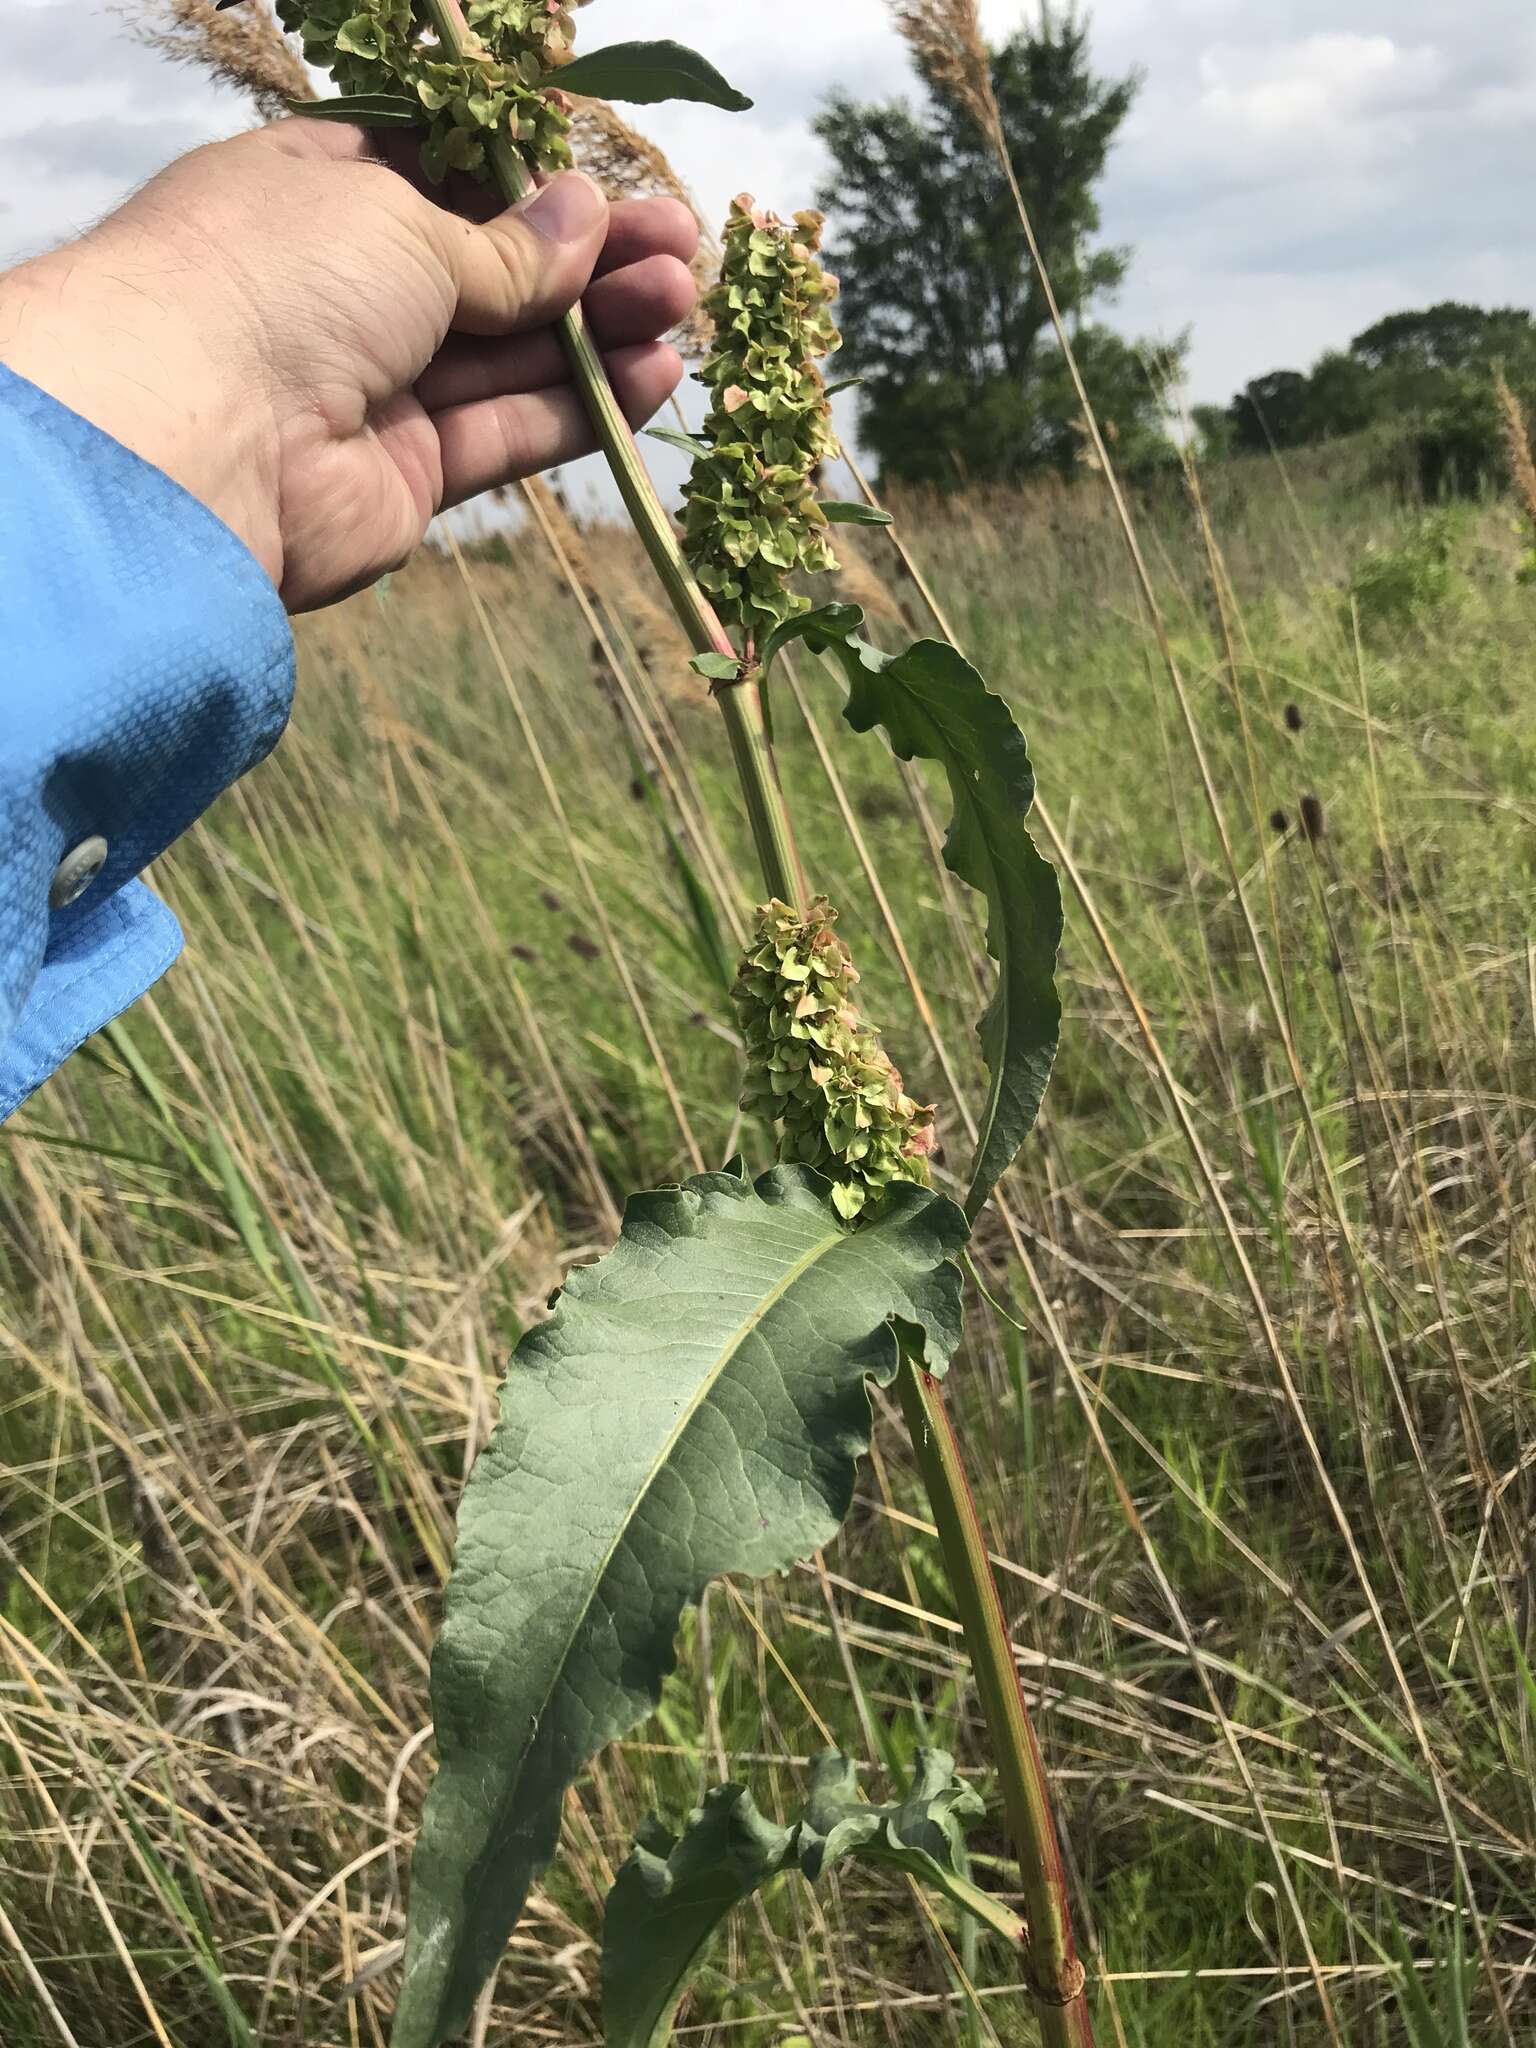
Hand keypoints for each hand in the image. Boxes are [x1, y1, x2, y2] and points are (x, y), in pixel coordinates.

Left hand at [0, 121, 696, 611]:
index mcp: (318, 196)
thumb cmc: (279, 278)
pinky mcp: (404, 477)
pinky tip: (651, 378)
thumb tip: (583, 219)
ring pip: (507, 356)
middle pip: (491, 274)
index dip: (532, 187)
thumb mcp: (405, 223)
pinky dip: (577, 409)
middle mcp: (343, 292)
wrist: (198, 438)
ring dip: (599, 332)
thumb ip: (506, 243)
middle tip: (683, 252)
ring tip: (685, 307)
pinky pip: (504, 433)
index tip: (612, 186)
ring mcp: (374, 389)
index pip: (443, 182)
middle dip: (589, 262)